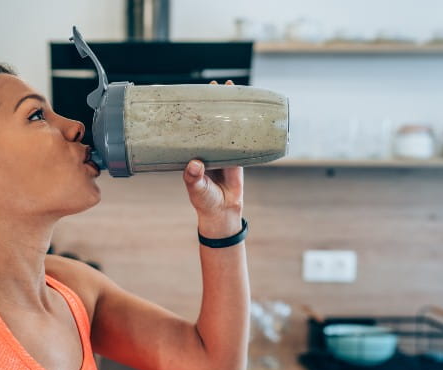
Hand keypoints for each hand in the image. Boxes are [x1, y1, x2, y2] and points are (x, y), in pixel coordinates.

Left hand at [182, 80, 243, 231]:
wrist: (222, 212)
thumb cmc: (203, 200)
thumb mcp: (196, 188)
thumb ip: (193, 177)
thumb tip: (194, 164)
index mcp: (193, 152)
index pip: (191, 128)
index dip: (193, 111)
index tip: (194, 94)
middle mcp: (207, 148)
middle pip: (210, 122)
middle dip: (214, 103)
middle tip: (216, 85)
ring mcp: (223, 151)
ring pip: (227, 127)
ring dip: (231, 110)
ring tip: (233, 89)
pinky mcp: (238, 157)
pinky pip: (242, 138)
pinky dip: (246, 125)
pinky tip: (250, 112)